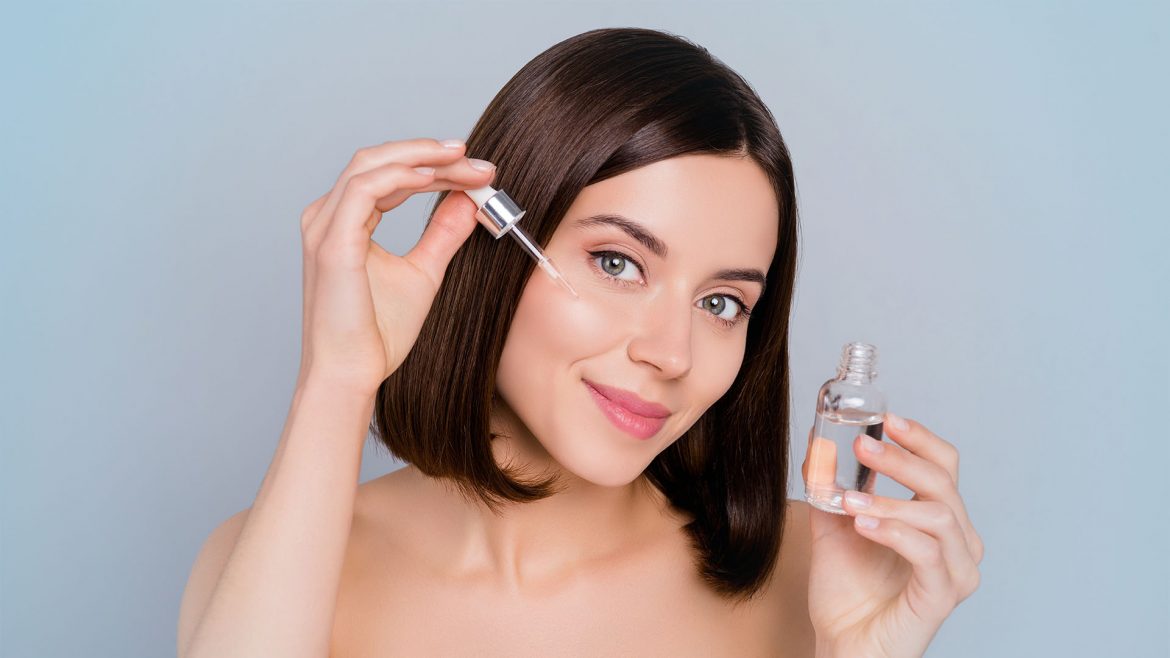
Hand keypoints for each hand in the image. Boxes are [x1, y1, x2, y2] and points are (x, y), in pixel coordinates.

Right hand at [297, 137, 496, 394]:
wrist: (351, 374)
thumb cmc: (376, 335)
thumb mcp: (423, 273)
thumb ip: (443, 235)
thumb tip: (468, 202)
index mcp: (343, 223)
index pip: (389, 175)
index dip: (434, 166)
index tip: (478, 172)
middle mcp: (327, 217)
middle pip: (380, 160)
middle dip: (432, 154)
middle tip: (478, 161)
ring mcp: (324, 227)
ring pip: (371, 164)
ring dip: (423, 158)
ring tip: (464, 162)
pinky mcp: (331, 242)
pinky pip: (365, 189)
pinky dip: (402, 176)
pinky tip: (435, 177)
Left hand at [803, 413, 983, 657]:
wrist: (842, 645)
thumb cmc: (847, 592)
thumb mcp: (833, 525)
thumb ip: (831, 485)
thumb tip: (819, 442)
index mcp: (939, 520)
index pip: (944, 465)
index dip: (919, 438)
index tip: (886, 419)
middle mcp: (957, 542)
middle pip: (943, 482)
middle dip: (901, 459)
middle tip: (861, 447)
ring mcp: (955, 571)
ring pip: (939, 515)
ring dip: (891, 500)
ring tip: (848, 500)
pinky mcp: (942, 597)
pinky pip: (929, 554)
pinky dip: (894, 531)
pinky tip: (862, 523)